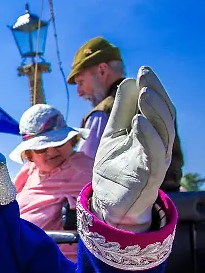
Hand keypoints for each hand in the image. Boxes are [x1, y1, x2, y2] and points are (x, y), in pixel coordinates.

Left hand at [91, 66, 175, 231]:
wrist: (108, 203)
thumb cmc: (113, 168)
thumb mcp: (113, 134)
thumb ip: (121, 111)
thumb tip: (129, 82)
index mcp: (152, 134)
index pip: (157, 108)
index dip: (154, 89)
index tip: (144, 70)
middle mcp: (159, 146)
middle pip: (164, 117)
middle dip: (156, 95)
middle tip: (146, 77)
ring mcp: (156, 161)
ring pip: (163, 133)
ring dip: (155, 111)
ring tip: (145, 93)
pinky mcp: (149, 175)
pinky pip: (153, 154)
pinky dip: (148, 136)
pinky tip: (139, 121)